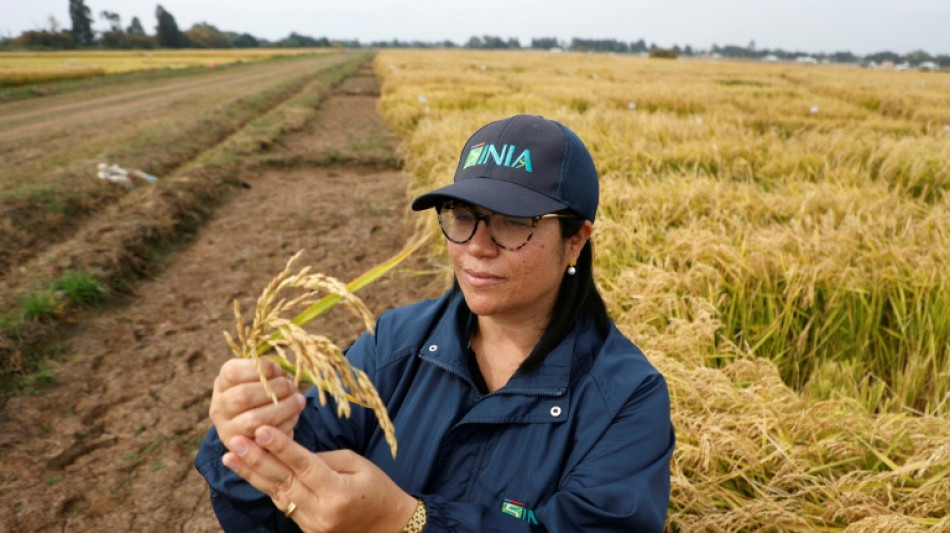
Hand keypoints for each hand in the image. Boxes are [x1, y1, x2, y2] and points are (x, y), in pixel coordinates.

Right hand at [209, 358, 305, 449]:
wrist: (259, 429)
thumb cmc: (262, 394)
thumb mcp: (258, 378)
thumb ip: (266, 371)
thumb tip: (278, 371)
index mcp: (222, 384)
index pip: (232, 372)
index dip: (259, 368)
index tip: (277, 370)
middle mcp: (219, 408)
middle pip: (244, 395)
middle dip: (274, 388)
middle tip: (291, 386)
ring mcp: (229, 431)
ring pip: (254, 419)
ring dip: (283, 408)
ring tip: (298, 400)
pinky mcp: (244, 450)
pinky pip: (266, 438)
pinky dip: (285, 425)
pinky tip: (293, 416)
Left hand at [223, 425, 416, 532]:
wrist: (387, 526)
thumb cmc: (377, 488)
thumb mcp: (357, 464)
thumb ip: (323, 459)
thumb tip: (292, 452)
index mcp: (338, 493)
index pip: (304, 466)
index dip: (281, 447)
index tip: (261, 430)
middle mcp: (321, 512)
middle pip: (283, 481)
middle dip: (257, 459)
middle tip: (234, 441)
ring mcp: (311, 524)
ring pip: (276, 494)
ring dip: (252, 473)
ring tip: (230, 456)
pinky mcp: (305, 529)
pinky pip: (282, 503)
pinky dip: (266, 486)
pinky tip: (249, 471)